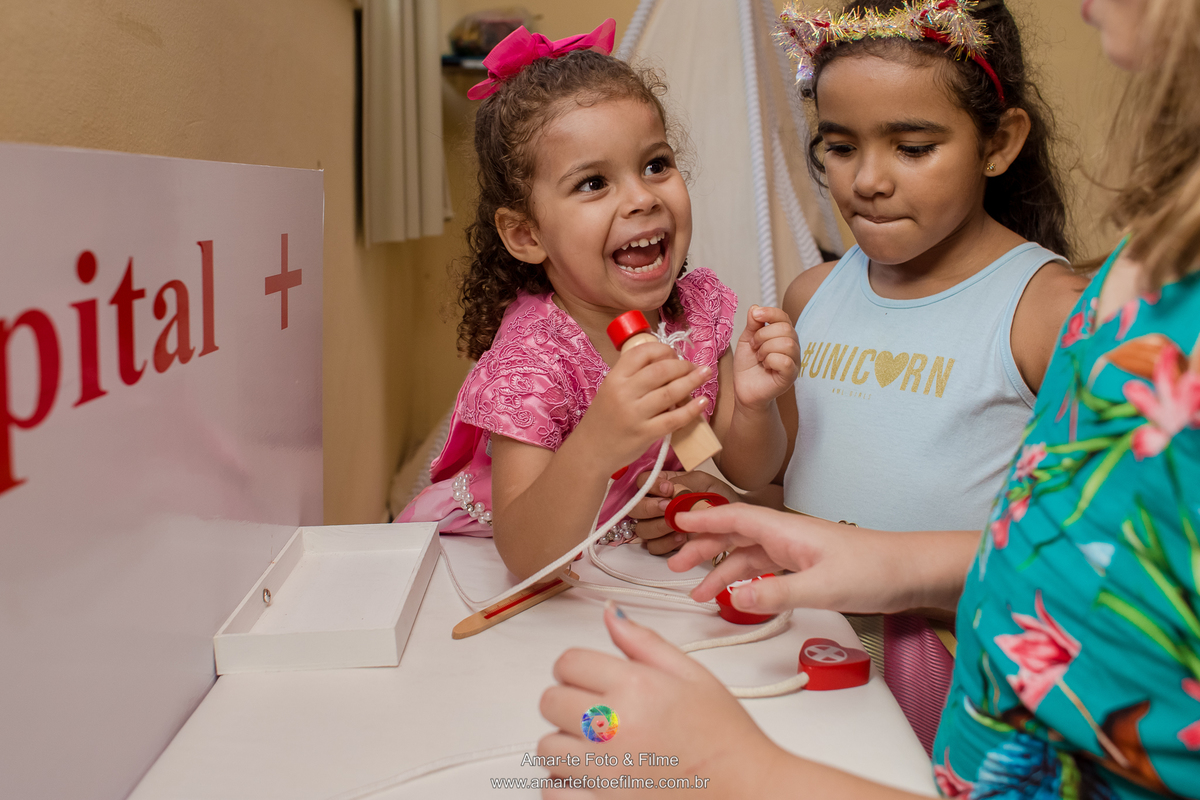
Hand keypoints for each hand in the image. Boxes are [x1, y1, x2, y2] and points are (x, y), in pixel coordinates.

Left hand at [537, 602, 784, 798]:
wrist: (747, 791)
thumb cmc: (725, 738)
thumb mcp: (693, 675)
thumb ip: (644, 642)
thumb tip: (610, 614)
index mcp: (636, 686)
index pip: (568, 662)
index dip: (578, 669)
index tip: (591, 681)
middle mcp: (614, 726)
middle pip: (550, 702)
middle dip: (570, 705)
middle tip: (599, 716)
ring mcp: (604, 770)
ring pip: (547, 748)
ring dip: (567, 747)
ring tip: (599, 750)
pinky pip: (552, 791)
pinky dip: (565, 786)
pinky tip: (593, 780)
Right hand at [580, 342, 710, 473]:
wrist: (591, 451)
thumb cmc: (605, 419)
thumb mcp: (611, 390)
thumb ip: (633, 377)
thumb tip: (668, 365)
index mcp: (615, 378)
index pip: (642, 353)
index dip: (663, 350)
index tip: (674, 355)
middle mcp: (623, 393)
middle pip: (661, 371)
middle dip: (683, 365)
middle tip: (694, 366)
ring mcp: (634, 414)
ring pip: (669, 392)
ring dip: (692, 381)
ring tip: (705, 374)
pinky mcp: (644, 434)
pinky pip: (673, 419)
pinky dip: (691, 409)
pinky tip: (702, 402)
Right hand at [628, 471, 738, 555]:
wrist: (734, 520)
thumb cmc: (719, 497)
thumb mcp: (704, 482)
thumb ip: (683, 481)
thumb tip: (666, 487)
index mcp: (663, 484)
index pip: (641, 482)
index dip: (649, 486)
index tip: (667, 489)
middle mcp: (656, 504)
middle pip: (634, 508)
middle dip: (649, 508)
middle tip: (667, 507)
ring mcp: (658, 526)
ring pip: (642, 529)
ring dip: (658, 527)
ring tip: (676, 525)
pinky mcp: (664, 545)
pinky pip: (653, 547)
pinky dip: (665, 543)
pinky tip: (680, 538)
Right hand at [666, 503, 969, 615]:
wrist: (914, 571)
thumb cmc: (876, 569)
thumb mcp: (822, 586)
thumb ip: (776, 592)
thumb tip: (735, 598)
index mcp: (786, 529)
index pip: (734, 518)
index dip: (702, 520)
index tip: (675, 523)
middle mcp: (787, 536)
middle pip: (735, 536)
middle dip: (703, 548)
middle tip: (675, 566)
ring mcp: (798, 552)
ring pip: (749, 556)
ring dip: (722, 572)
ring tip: (700, 594)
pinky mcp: (809, 568)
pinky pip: (766, 570)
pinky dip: (747, 581)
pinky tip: (740, 596)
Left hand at [732, 305, 799, 411]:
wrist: (744, 390)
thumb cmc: (748, 365)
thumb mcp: (747, 340)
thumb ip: (753, 324)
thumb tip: (755, 307)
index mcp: (783, 335)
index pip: (784, 316)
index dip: (770, 313)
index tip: (756, 316)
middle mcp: (792, 346)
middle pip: (785, 329)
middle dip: (763, 335)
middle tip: (754, 346)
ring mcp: (794, 361)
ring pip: (787, 344)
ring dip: (766, 349)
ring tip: (759, 357)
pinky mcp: (791, 376)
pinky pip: (786, 361)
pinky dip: (771, 360)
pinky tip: (766, 366)